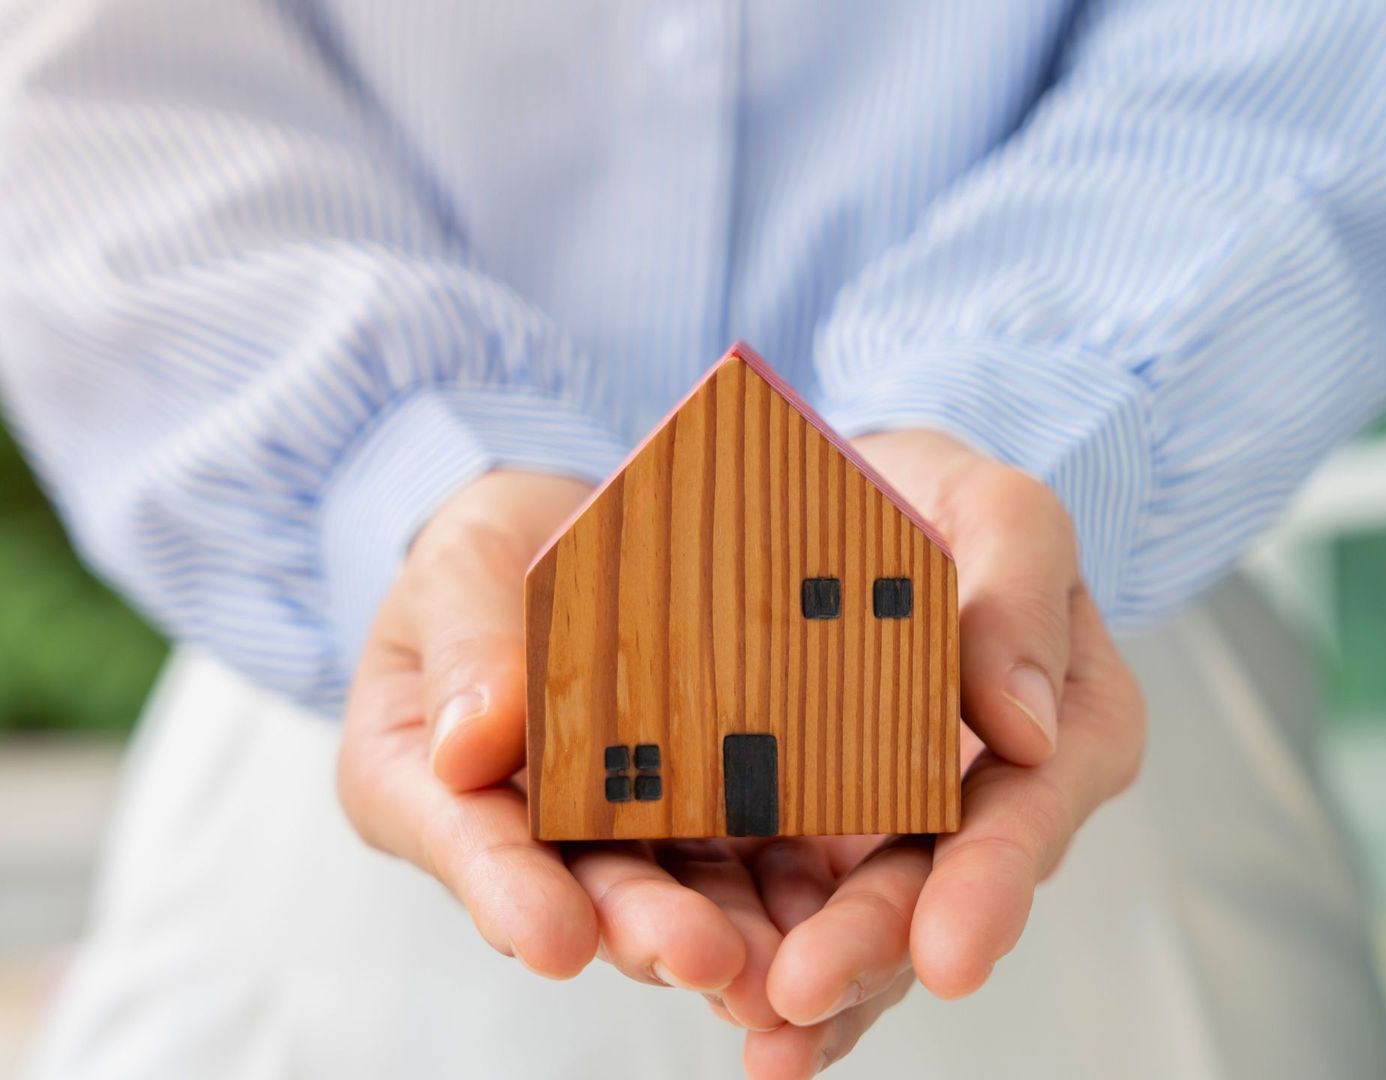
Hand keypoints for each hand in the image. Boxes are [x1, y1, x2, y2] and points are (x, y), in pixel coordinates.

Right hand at [337, 471, 815, 1027]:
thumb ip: (464, 645)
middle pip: (584, 889)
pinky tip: (835, 913)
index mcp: (428, 782)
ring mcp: (624, 828)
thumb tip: (467, 747)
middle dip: (644, 928)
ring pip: (676, 889)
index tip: (555, 941)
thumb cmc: (489, 554)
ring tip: (778, 965)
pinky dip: (788, 888)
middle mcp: (527, 828)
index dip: (510, 895)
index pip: (468, 843)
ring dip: (727, 930)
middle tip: (704, 958)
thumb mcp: (460, 566)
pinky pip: (750, 852)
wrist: (573, 535)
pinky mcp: (708, 810)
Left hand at [739, 430, 1145, 1076]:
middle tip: (804, 989)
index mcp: (1068, 723)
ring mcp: (911, 830)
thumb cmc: (944, 500)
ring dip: (823, 988)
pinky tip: (740, 1024)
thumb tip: (1025, 725)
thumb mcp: (1000, 509)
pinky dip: (772, 967)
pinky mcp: (830, 842)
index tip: (949, 951)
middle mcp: (999, 797)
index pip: (1033, 805)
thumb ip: (1022, 591)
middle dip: (877, 947)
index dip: (991, 880)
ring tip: (760, 1036)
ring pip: (874, 924)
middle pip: (942, 886)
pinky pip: (805, 914)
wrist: (859, 504)